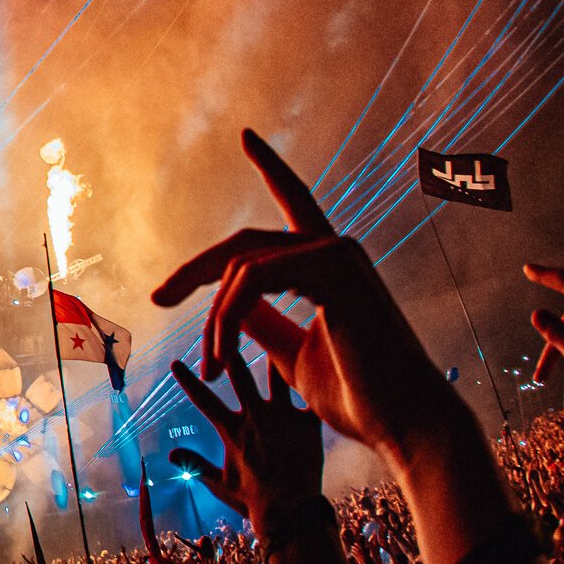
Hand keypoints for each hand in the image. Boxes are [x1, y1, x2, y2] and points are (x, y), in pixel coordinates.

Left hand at [150, 130, 458, 458]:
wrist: (404, 426)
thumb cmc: (359, 400)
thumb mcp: (293, 356)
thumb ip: (263, 324)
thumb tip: (227, 304)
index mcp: (331, 265)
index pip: (295, 202)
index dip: (272, 168)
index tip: (246, 136)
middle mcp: (338, 250)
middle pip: (243, 244)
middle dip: (194, 270)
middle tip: (158, 299)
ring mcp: (339, 254)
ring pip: (242, 265)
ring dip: (214, 318)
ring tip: (211, 364)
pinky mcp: (335, 267)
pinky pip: (253, 277)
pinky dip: (228, 316)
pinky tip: (223, 354)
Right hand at [168, 351, 322, 522]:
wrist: (290, 513)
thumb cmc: (252, 501)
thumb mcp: (218, 483)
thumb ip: (195, 464)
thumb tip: (170, 454)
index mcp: (232, 429)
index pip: (203, 399)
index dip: (188, 379)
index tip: (175, 362)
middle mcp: (255, 417)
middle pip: (240, 376)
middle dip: (232, 351)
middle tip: (229, 328)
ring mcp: (283, 419)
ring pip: (277, 378)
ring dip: (275, 359)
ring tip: (276, 336)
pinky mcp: (308, 425)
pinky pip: (311, 398)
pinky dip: (314, 385)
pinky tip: (319, 366)